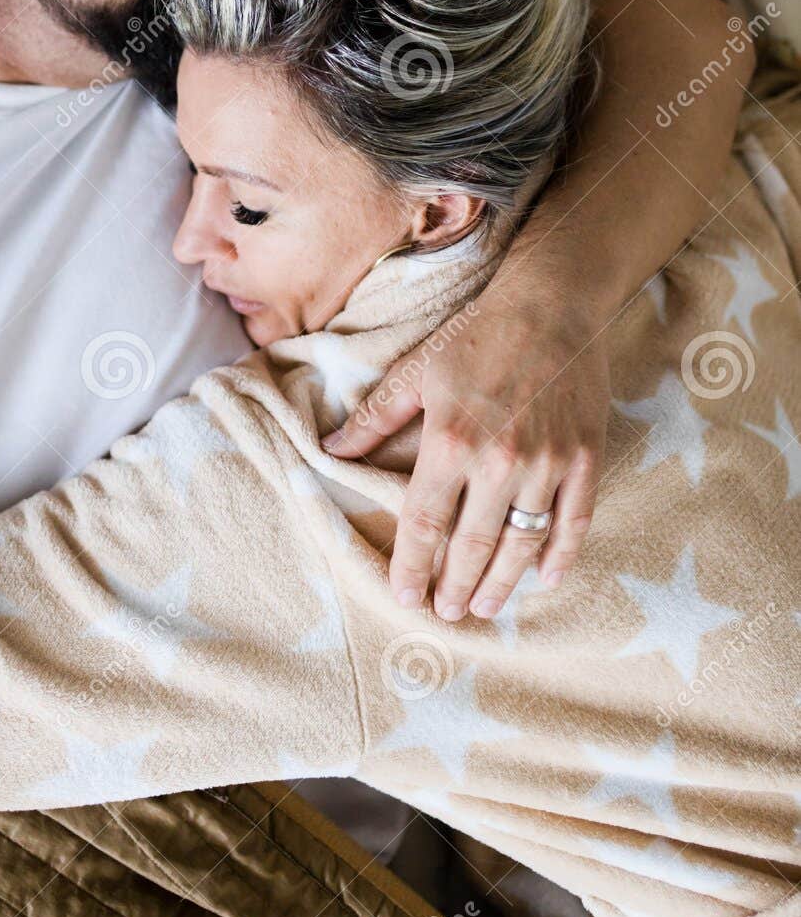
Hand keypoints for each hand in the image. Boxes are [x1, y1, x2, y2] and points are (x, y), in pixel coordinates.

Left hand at [323, 289, 607, 619]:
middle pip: (472, 544)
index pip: (424, 522)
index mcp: (450, 441)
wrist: (553, 304)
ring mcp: (547, 463)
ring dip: (502, 583)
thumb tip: (331, 447)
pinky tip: (545, 578)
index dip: (412, 564)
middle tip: (446, 613)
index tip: (404, 594)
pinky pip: (573, 522)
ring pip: (522, 544)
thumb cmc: (478, 335)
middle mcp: (499, 461)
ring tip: (486, 607)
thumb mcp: (417, 371)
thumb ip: (375, 416)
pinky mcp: (585, 458)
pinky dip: (560, 556)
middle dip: (456, 587)